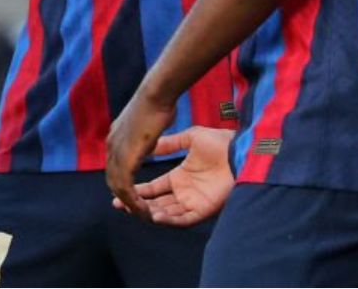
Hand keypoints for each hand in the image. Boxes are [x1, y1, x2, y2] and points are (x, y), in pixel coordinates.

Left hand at [105, 87, 178, 218]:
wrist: (156, 94)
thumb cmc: (158, 104)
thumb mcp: (147, 124)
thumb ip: (143, 136)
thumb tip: (148, 140)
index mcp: (115, 138)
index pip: (114, 168)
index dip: (124, 183)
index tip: (136, 195)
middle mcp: (111, 146)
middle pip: (112, 180)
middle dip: (125, 197)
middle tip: (140, 210)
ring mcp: (116, 152)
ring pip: (117, 187)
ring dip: (131, 203)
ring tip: (144, 214)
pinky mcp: (125, 158)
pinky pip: (125, 187)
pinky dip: (134, 200)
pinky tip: (144, 208)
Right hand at [111, 127, 234, 226]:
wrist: (238, 149)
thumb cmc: (218, 142)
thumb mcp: (189, 138)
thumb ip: (170, 143)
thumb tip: (151, 143)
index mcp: (179, 177)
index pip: (154, 188)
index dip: (139, 190)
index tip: (121, 190)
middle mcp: (184, 192)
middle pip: (157, 203)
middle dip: (138, 204)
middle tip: (119, 203)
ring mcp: (193, 202)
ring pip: (167, 213)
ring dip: (150, 213)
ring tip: (133, 209)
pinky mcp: (203, 210)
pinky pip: (183, 219)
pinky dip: (169, 219)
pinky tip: (155, 216)